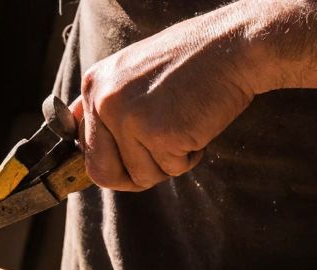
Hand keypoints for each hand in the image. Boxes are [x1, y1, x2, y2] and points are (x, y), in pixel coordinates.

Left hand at [75, 7, 260, 191]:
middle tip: (161, 156)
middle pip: (103, 173)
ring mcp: (129, 118)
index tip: (129, 164)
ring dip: (168, 162)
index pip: (84, 148)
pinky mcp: (159, 134)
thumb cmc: (190, 63)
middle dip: (133, 175)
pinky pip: (172, 169)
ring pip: (141, 176)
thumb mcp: (133, 75)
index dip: (111, 162)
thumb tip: (88, 153)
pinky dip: (190, 156)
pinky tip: (197, 124)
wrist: (231, 46)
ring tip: (184, 125)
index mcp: (95, 85)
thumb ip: (108, 110)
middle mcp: (104, 101)